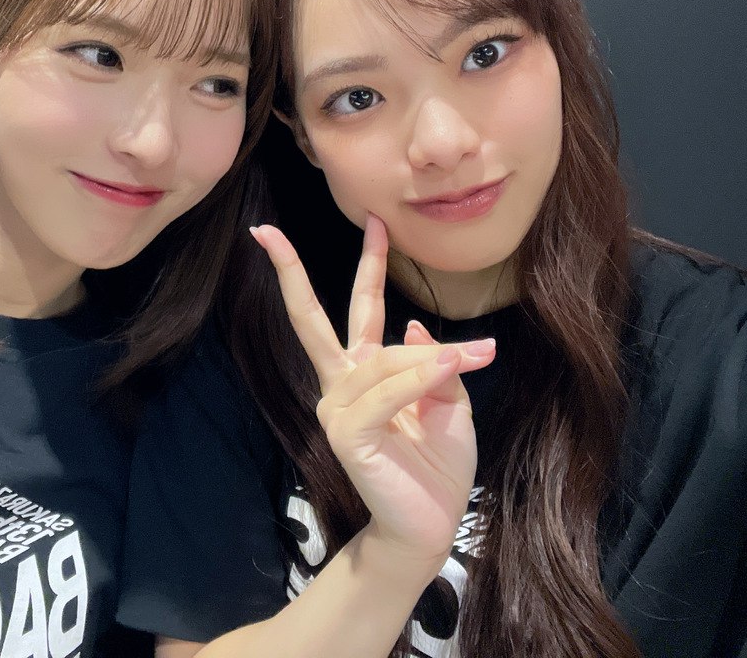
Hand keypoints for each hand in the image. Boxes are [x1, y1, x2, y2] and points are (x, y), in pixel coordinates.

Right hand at [250, 214, 493, 567]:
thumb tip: (412, 325)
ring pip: (382, 358)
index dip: (366, 265)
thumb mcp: (449, 404)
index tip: (374, 221)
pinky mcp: (345, 433)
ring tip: (478, 355)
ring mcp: (338, 409)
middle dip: (291, 273)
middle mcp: (342, 385)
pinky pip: (386, 393)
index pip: (357, 310)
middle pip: (313, 320)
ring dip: (434, 355)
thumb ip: (433, 365)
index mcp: (365, 375)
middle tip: (268, 233)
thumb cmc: (437, 468)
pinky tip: (450, 365)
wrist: (431, 526)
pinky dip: (419, 377)